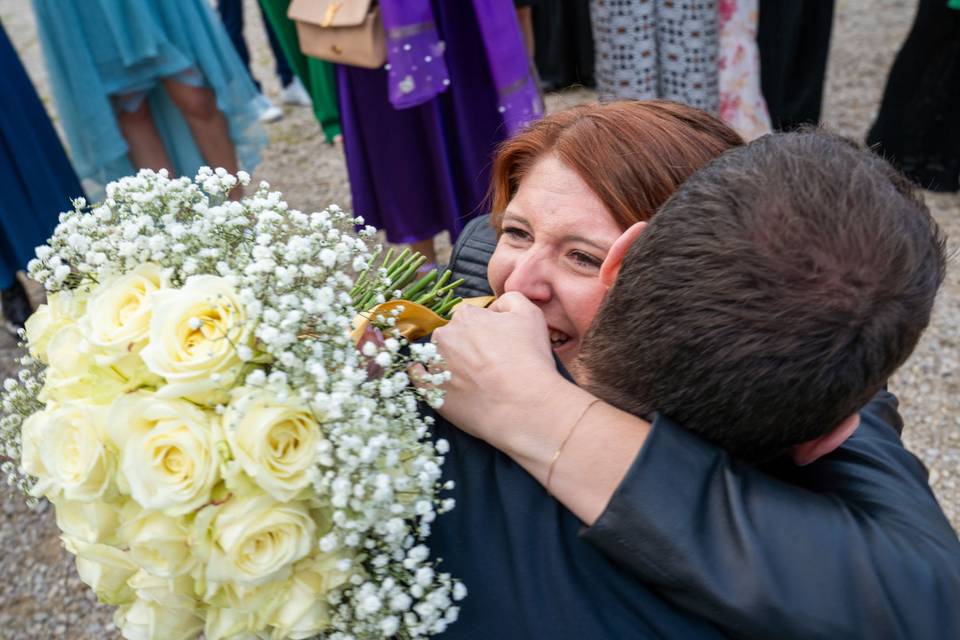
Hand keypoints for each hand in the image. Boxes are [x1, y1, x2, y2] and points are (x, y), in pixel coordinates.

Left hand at [428, 292, 577, 452]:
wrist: (522, 405)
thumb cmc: (529, 359)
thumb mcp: (531, 314)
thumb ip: (510, 299)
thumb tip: (494, 306)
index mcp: (466, 316)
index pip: (471, 317)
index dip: (486, 330)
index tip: (497, 344)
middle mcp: (445, 336)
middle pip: (454, 335)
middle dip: (467, 345)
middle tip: (487, 363)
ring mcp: (435, 364)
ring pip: (438, 355)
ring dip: (449, 361)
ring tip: (472, 378)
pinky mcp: (430, 390)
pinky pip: (418, 376)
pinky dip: (423, 374)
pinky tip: (435, 377)